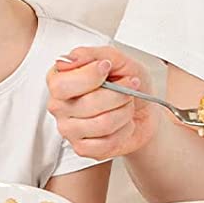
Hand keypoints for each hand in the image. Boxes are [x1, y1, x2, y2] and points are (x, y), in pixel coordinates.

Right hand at [46, 45, 158, 159]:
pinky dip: (124, 131)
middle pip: (86, 105)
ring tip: (127, 105)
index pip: (61, 84)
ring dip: (124, 113)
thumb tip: (72, 58)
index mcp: (60, 80)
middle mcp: (59, 105)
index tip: (107, 68)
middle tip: (127, 88)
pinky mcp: (82, 148)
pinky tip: (123, 123)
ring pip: (101, 124)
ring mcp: (68, 129)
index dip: (88, 77)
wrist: (144, 109)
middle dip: (117, 95)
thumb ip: (95, 54)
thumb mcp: (119, 60)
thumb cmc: (128, 83)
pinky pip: (106, 143)